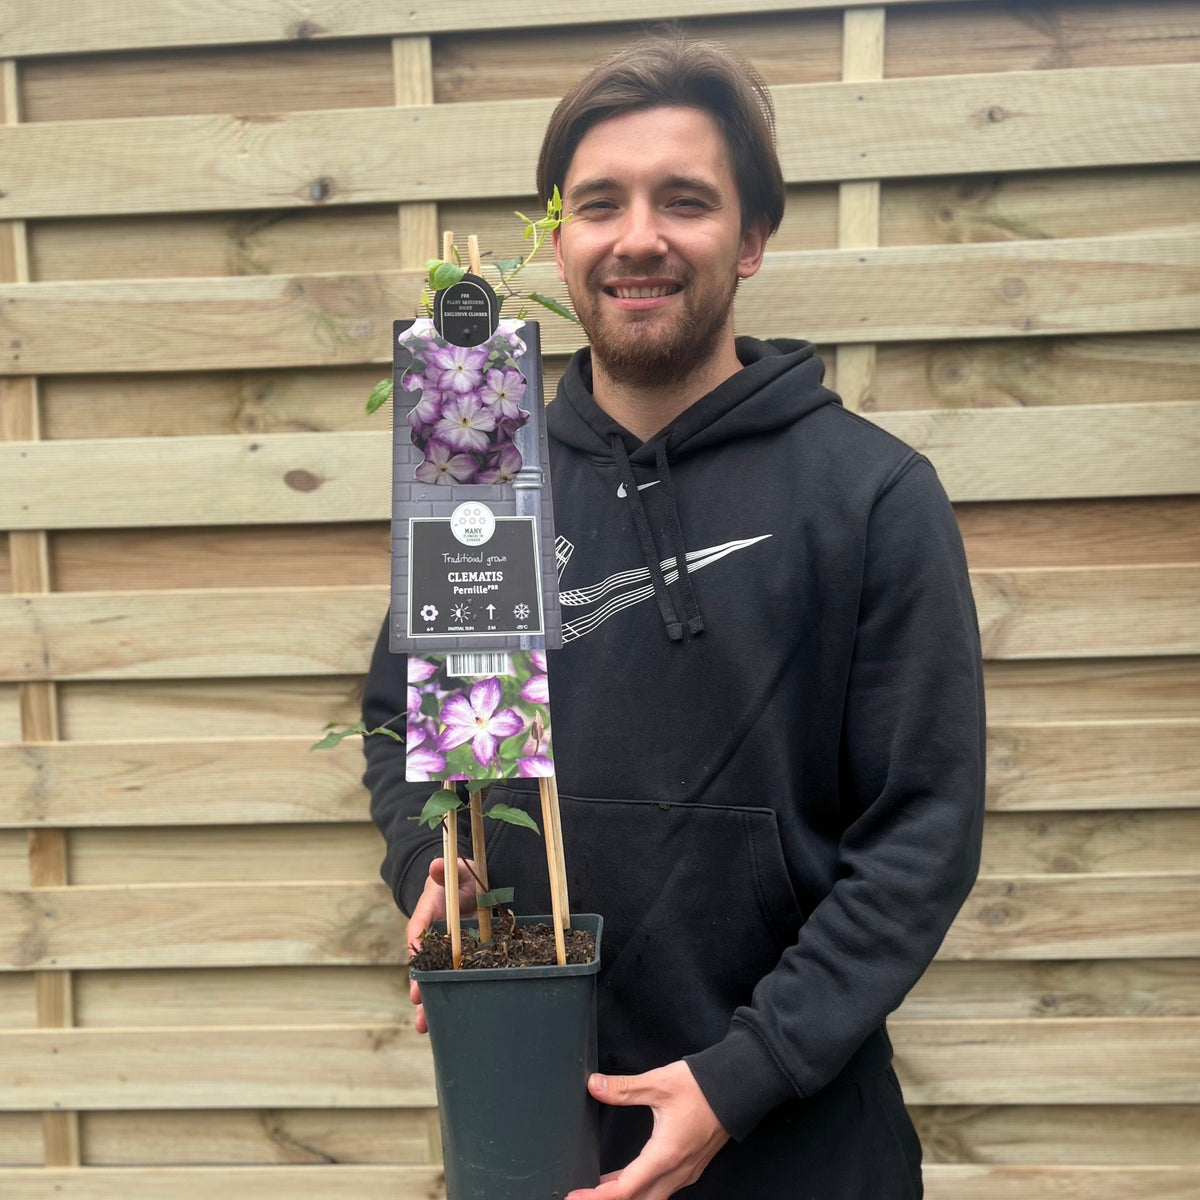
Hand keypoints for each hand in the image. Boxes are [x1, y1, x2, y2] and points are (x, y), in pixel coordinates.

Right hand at [406, 855, 476, 1033]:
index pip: (418, 926)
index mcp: (428, 912)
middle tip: (416, 1001)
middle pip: (422, 962)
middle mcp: (432, 936)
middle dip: (418, 982)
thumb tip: (438, 863)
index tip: (415, 952)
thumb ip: (446, 868)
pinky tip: (446, 1022)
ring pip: (433, 978)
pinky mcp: (460, 959)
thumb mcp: (455, 869)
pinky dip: (448, 998)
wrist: (469, 885)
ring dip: (428, 1001)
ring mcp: (445, 950)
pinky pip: (451, 980)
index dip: (416, 940)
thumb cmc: (459, 876)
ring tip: (423, 1026)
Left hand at [565, 1061, 729, 1199]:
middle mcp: (677, 1172)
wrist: (738, 1086)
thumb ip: (624, 1088)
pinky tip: (626, 1177)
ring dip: (625, 1196)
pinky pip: (661, 1188)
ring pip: (651, 1198)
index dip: (596, 1196)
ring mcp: (686, 1172)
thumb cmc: (701, 1087)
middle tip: (582, 1196)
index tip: (575, 1197)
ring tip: (598, 1188)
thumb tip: (594, 1085)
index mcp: (665, 1155)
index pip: (625, 1189)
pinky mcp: (692, 1166)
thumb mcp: (659, 1083)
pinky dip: (640, 1189)